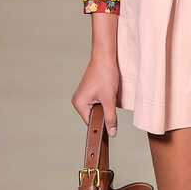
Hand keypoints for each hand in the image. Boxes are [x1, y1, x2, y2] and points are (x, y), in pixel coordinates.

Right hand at [72, 12, 119, 129]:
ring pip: (96, 109)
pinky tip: (108, 93)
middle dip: (104, 113)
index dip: (102, 124)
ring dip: (105, 106)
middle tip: (111, 103)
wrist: (105, 57)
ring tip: (109, 95)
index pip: (91, 123)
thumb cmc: (105, 75)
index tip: (111, 126)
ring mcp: (82, 95)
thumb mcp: (109, 99)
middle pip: (93, 116)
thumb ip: (110, 117)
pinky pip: (97, 102)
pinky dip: (104, 100)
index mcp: (79, 104)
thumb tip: (112, 133)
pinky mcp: (88, 91)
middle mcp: (78, 100)